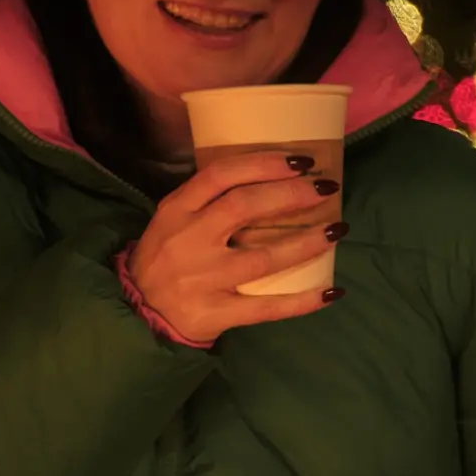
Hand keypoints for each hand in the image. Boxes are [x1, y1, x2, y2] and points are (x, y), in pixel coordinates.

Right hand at [129, 148, 341, 346]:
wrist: (137, 315)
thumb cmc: (165, 258)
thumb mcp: (173, 220)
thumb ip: (208, 200)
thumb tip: (271, 176)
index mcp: (176, 210)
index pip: (221, 175)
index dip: (264, 163)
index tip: (301, 161)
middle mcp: (189, 241)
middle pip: (244, 207)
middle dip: (290, 194)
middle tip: (326, 189)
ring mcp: (202, 279)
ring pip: (262, 258)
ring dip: (305, 243)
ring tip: (337, 230)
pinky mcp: (214, 313)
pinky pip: (266, 307)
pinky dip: (301, 301)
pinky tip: (331, 292)